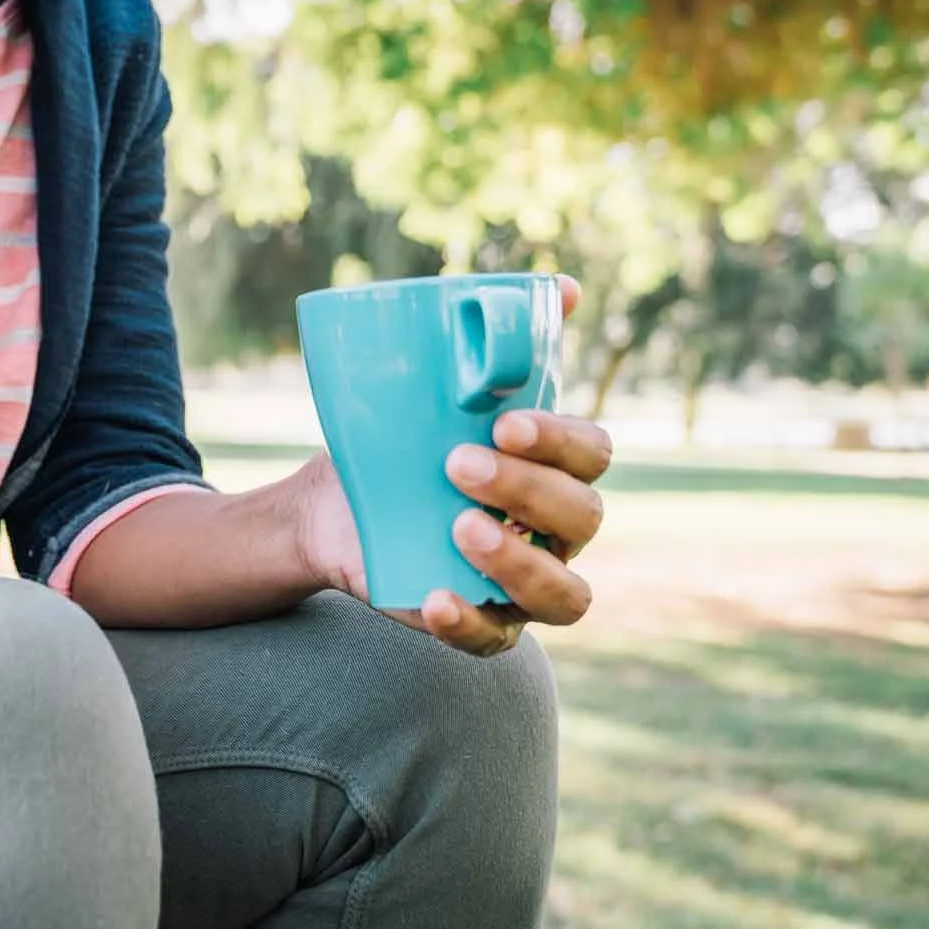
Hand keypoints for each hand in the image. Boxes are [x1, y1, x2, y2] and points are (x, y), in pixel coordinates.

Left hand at [286, 277, 612, 655]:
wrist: (335, 503)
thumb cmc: (404, 441)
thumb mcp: (439, 386)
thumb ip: (499, 342)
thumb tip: (563, 287)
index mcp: (557, 470)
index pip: (592, 454)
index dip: (560, 440)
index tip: (504, 421)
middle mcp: (554, 533)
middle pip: (582, 517)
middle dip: (527, 489)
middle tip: (458, 462)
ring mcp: (523, 587)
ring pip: (566, 595)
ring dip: (520, 562)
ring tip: (460, 526)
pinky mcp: (480, 624)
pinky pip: (495, 640)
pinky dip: (470, 621)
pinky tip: (436, 597)